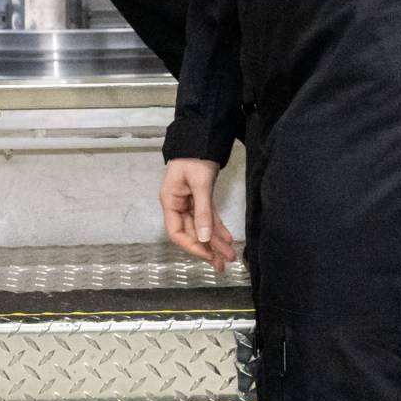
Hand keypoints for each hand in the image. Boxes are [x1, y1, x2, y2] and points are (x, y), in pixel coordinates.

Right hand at [160, 157, 236, 272]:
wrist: (202, 136)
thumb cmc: (195, 158)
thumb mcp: (200, 184)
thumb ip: (203, 212)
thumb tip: (205, 239)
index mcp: (170, 201)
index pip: (177, 232)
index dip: (192, 246)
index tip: (208, 255)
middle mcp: (178, 204)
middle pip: (192, 232)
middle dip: (208, 248)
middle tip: (223, 264)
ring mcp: (189, 202)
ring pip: (202, 227)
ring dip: (215, 241)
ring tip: (230, 256)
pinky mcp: (201, 197)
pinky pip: (209, 217)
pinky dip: (217, 228)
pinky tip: (227, 239)